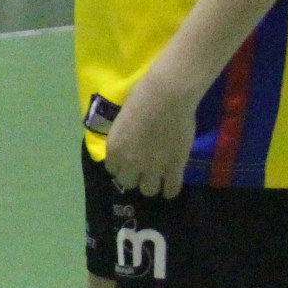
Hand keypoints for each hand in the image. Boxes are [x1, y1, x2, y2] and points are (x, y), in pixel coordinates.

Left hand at [101, 73, 199, 198]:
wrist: (166, 97)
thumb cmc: (141, 99)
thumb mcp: (122, 121)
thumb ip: (123, 138)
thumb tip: (128, 143)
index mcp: (114, 149)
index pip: (112, 170)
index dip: (121, 167)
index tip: (128, 163)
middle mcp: (130, 162)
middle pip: (128, 183)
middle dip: (135, 177)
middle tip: (143, 171)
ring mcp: (153, 167)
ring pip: (148, 190)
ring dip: (152, 185)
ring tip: (158, 179)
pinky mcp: (174, 167)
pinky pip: (171, 190)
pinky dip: (170, 190)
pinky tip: (171, 185)